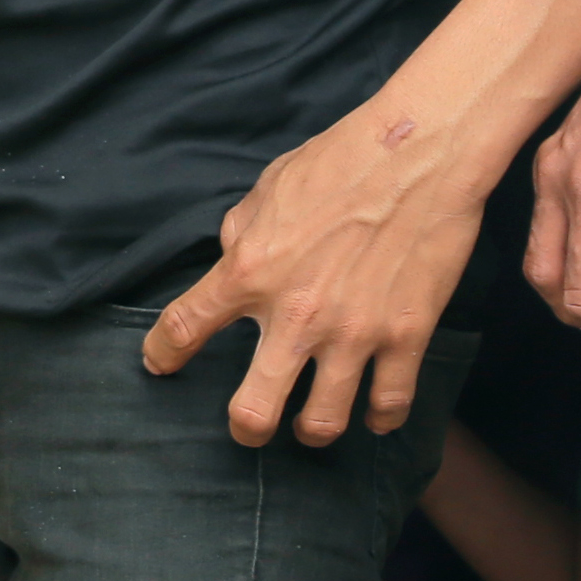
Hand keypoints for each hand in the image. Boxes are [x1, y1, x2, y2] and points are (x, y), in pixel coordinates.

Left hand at [141, 103, 487, 445]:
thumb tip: (232, 257)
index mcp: (250, 270)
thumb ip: (242, 232)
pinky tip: (373, 411)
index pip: (183, 327)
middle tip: (249, 424)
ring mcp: (354, 332)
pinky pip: (390, 404)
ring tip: (311, 422)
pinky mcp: (407, 336)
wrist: (421, 152)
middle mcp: (296, 313)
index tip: (160, 365)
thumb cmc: (341, 160)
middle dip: (245, 428)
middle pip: (253, 411)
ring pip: (323, 423)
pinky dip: (380, 416)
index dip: (162, 355)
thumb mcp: (269, 187)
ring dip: (312, 428)